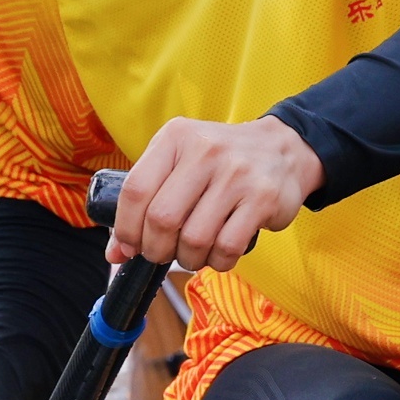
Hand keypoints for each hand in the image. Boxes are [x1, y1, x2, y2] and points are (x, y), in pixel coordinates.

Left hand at [115, 115, 321, 270]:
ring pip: (194, 239)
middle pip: (162, 219)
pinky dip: (217, 262)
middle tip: (163, 253)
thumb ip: (146, 202)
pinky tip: (218, 253)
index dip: (126, 229)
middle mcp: (206, 151)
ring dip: (188, 259)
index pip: (135, 190)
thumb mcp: (179, 164)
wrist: (283, 148)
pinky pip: (227, 247)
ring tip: (193, 252)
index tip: (130, 246)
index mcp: (176, 138)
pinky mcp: (263, 198)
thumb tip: (115, 254)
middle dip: (156, 249)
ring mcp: (237, 174)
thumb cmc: (220, 163)